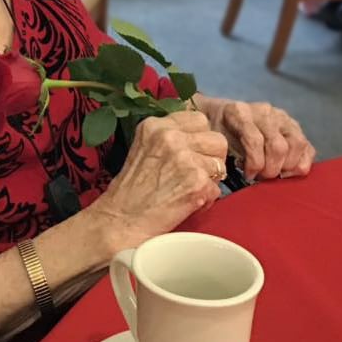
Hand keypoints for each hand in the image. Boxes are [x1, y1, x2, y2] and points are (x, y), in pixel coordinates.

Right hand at [93, 110, 227, 246]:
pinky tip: (187, 203)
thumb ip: (169, 138)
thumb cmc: (131, 192)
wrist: (121, 221)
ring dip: (209, 179)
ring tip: (187, 189)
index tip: (192, 153)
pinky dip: (206, 199)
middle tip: (194, 173)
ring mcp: (183, 158)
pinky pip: (217, 188)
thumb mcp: (143, 149)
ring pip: (220, 164)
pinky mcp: (195, 181)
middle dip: (211, 158)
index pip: (199, 119)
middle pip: (216, 139)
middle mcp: (170, 136)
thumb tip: (199, 138)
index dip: (200, 139)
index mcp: (155, 125)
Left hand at [197, 97, 314, 180]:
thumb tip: (239, 176)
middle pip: (279, 145)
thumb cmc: (216, 132)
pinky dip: (302, 163)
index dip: (254, 163)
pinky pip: (307, 146)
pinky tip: (288, 172)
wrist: (218, 114)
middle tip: (263, 179)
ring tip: (275, 175)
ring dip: (288, 166)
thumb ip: (224, 153)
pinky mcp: (294, 126)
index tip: (249, 176)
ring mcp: (282, 117)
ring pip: (297, 144)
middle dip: (271, 169)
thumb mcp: (213, 140)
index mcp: (239, 112)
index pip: (255, 140)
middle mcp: (264, 112)